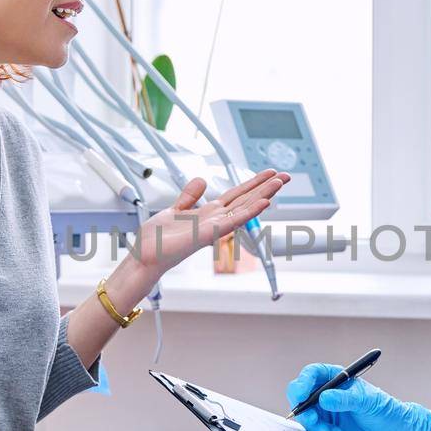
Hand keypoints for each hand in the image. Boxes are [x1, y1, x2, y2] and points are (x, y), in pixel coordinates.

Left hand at [131, 169, 289, 275]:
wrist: (144, 257)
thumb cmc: (156, 240)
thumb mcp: (174, 210)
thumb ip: (189, 196)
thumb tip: (201, 180)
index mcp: (208, 214)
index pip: (236, 195)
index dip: (252, 183)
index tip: (269, 173)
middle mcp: (214, 221)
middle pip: (245, 199)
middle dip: (265, 187)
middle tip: (286, 176)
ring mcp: (213, 228)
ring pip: (244, 208)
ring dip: (263, 195)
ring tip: (280, 183)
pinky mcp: (207, 234)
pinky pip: (232, 221)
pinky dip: (249, 212)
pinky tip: (264, 203)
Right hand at [286, 365, 430, 430]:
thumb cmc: (387, 413)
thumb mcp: (368, 402)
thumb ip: (346, 399)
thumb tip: (324, 398)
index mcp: (338, 378)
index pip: (312, 374)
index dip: (302, 383)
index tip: (300, 396)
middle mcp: (329, 392)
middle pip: (301, 394)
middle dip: (302, 408)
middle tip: (310, 420)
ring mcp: (326, 410)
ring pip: (305, 413)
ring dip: (312, 424)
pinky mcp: (327, 427)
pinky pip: (312, 428)